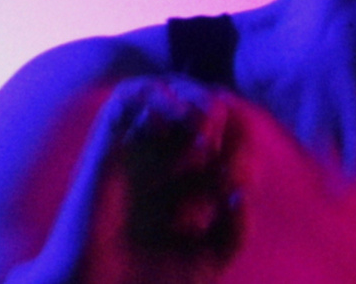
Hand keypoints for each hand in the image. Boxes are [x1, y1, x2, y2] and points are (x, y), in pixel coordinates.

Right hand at [115, 77, 244, 267]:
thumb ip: (236, 230)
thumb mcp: (210, 259)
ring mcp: (140, 148)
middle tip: (225, 165)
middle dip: (232, 128)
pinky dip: (160, 95)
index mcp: (194, 179)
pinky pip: (130, 95)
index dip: (246, 145)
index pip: (233, 135)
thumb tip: (241, 193)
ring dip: (199, 103)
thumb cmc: (149, 278)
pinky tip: (178, 122)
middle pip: (213, 107)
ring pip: (176, 90)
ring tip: (204, 138)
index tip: (240, 179)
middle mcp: (168, 157)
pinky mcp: (108, 143)